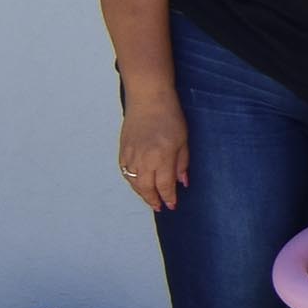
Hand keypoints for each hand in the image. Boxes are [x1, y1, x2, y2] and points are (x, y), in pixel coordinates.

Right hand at [117, 92, 189, 212]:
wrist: (148, 100)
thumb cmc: (171, 117)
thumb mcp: (184, 140)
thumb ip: (182, 163)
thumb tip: (182, 182)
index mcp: (162, 157)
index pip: (164, 185)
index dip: (168, 197)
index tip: (172, 205)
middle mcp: (144, 160)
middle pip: (146, 188)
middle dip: (153, 199)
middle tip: (160, 207)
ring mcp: (131, 155)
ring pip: (134, 182)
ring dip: (141, 193)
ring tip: (150, 198)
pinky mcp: (123, 150)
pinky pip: (125, 172)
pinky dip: (131, 181)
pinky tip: (138, 184)